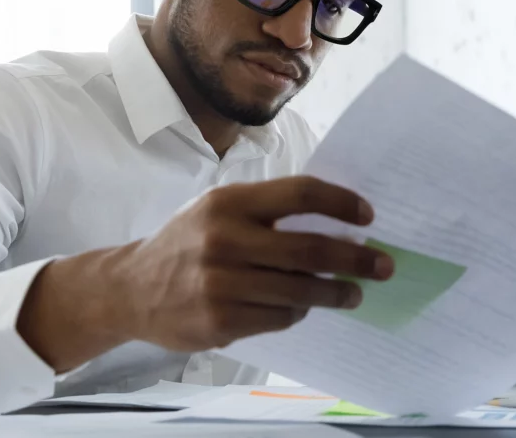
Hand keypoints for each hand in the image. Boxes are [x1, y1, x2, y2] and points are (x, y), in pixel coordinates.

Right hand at [117, 176, 394, 351]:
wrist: (131, 289)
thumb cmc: (188, 243)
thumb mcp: (218, 210)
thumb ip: (268, 212)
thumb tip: (336, 223)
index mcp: (229, 203)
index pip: (300, 195)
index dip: (340, 203)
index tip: (367, 216)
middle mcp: (224, 240)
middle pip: (309, 248)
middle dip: (356, 258)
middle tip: (383, 265)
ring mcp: (220, 284)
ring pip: (300, 290)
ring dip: (336, 292)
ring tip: (354, 293)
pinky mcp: (220, 321)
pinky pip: (280, 318)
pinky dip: (299, 313)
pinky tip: (304, 307)